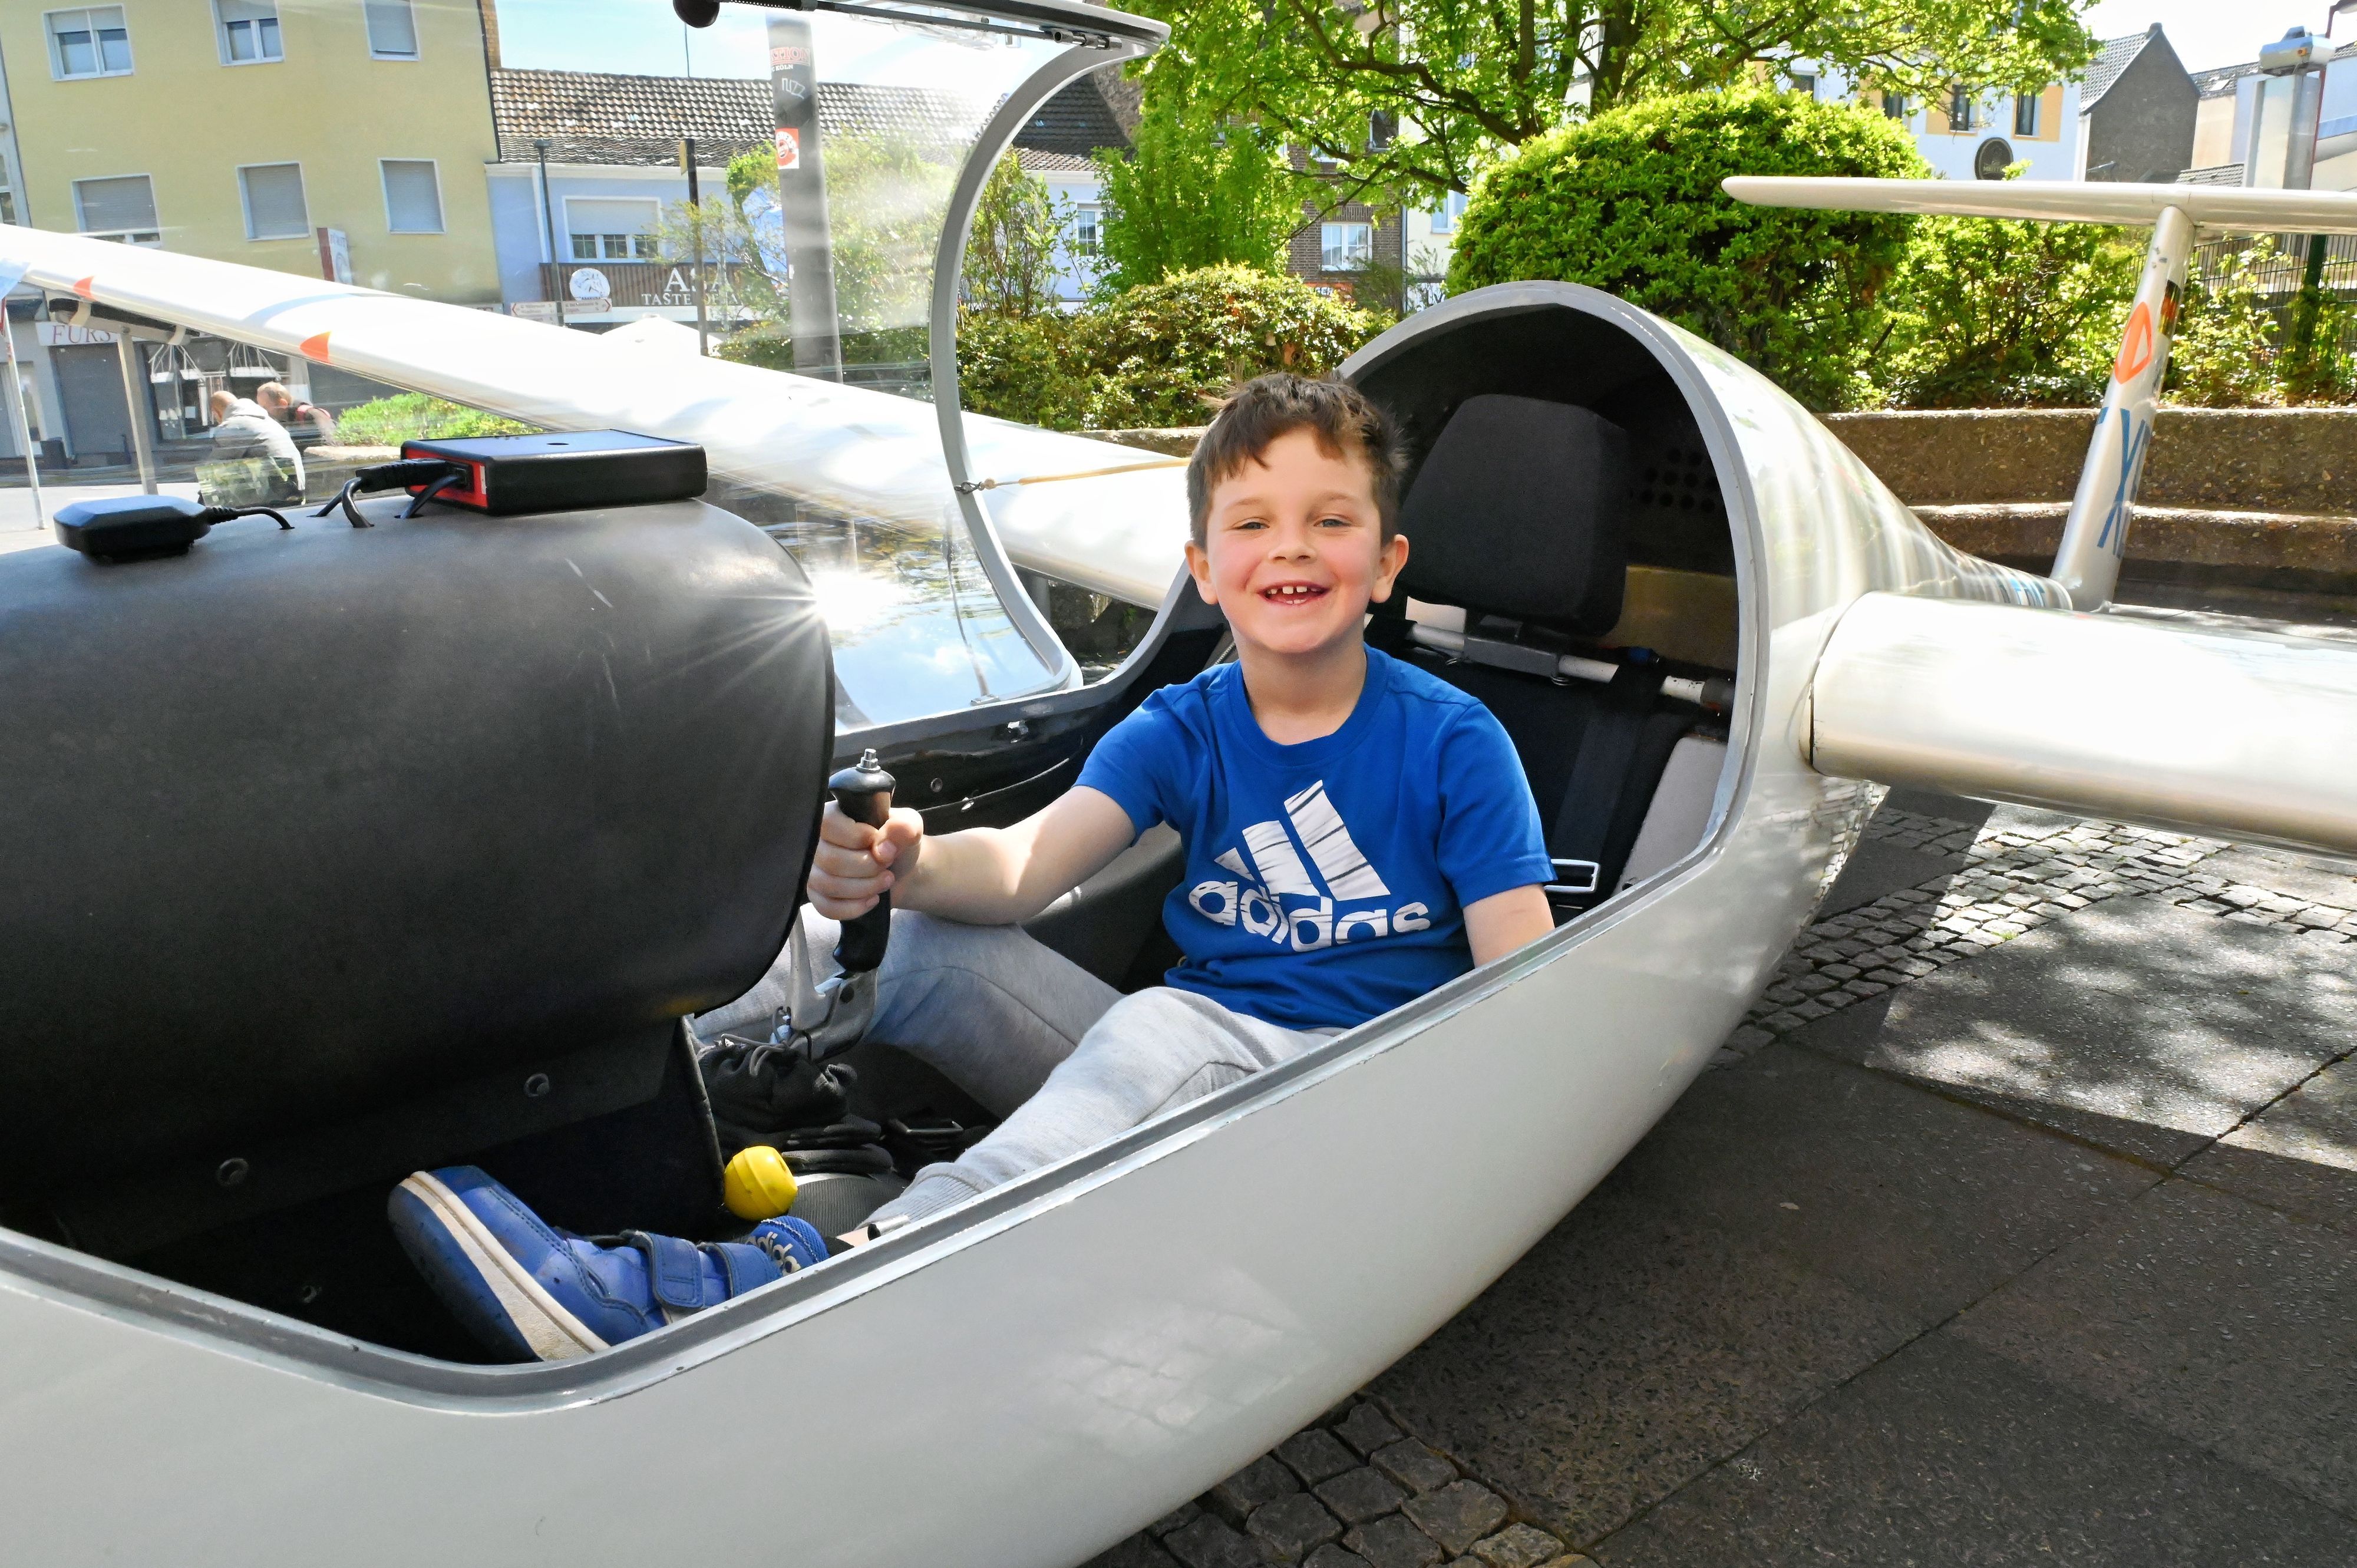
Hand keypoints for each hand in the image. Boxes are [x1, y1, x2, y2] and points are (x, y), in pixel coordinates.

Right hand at [806, 800, 924, 920]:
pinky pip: (827, 907)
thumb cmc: (896, 842)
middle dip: (868, 867)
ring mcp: (814, 870)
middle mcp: (816, 842)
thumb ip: (903, 827)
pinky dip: (855, 907)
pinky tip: (873, 899)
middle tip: (887, 865)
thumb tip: (883, 848)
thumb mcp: (909, 827)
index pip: (829, 824)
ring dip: (865, 887)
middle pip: (831, 860)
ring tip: (886, 880)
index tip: (879, 841)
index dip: (858, 837)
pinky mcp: (817, 895)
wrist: (900, 869)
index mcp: (833, 816)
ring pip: (829, 885)